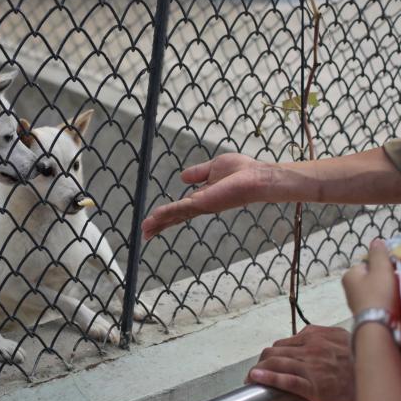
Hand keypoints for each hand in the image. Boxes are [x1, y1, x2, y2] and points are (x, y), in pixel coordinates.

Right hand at [142, 153, 272, 238]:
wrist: (256, 177)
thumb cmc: (242, 171)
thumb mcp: (214, 167)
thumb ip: (199, 173)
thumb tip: (182, 176)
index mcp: (203, 197)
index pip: (181, 208)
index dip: (167, 214)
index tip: (154, 221)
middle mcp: (201, 205)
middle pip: (176, 217)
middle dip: (160, 225)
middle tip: (144, 234)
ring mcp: (202, 206)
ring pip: (175, 215)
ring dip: (159, 222)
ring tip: (145, 231)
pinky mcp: (203, 203)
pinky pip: (180, 208)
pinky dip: (167, 212)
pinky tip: (155, 217)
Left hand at [246, 325, 354, 400]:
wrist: (377, 380)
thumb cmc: (363, 362)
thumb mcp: (345, 339)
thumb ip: (326, 336)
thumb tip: (310, 337)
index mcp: (317, 335)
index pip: (286, 342)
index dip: (275, 353)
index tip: (270, 361)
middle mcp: (310, 347)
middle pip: (275, 351)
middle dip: (263, 361)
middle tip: (257, 371)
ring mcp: (310, 366)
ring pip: (275, 362)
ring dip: (259, 370)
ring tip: (250, 378)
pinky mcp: (313, 385)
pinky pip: (285, 379)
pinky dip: (266, 378)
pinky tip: (254, 378)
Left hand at [342, 239, 396, 314]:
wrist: (379, 327)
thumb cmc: (379, 294)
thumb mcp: (381, 268)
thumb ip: (379, 253)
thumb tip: (376, 241)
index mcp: (350, 275)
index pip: (369, 262)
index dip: (385, 263)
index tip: (399, 266)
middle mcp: (351, 289)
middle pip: (375, 276)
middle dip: (390, 276)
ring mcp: (359, 303)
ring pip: (380, 289)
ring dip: (393, 288)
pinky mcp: (368, 314)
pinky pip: (381, 301)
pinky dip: (390, 300)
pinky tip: (400, 302)